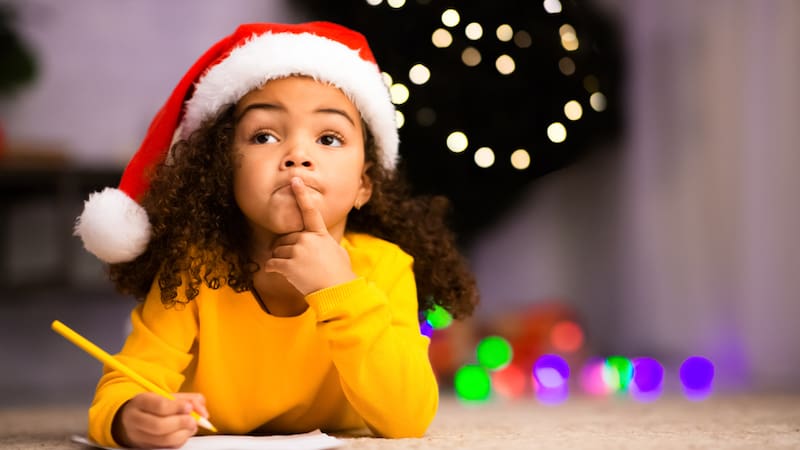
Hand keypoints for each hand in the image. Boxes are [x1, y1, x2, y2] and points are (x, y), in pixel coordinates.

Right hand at [112, 392, 207, 448]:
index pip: (159, 405)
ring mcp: (139, 436)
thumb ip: (190, 399)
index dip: (177, 407)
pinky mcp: (146, 447)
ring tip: (191, 426)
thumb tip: (204, 413)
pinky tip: (183, 433)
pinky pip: (166, 448)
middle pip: (159, 426)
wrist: (132, 418)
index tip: (189, 407)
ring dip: (183, 434)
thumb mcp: (169, 396)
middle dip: (181, 423)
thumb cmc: (154, 405)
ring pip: (163, 440)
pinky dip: (180, 441)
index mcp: (141, 401)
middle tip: (193, 420)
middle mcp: (136, 419)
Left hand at [264, 177, 356, 294]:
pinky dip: (273, 269)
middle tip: (297, 262)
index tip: (294, 180)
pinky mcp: (288, 266)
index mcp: (319, 234)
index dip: (301, 194)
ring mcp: (297, 252)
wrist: (337, 290)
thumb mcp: (337, 251)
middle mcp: (306, 239)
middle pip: (285, 239)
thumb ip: (325, 242)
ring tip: (295, 271)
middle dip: (286, 249)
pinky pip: (271, 264)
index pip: (309, 210)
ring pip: (277, 251)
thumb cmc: (340, 272)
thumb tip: (322, 242)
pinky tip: (281, 274)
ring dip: (281, 260)